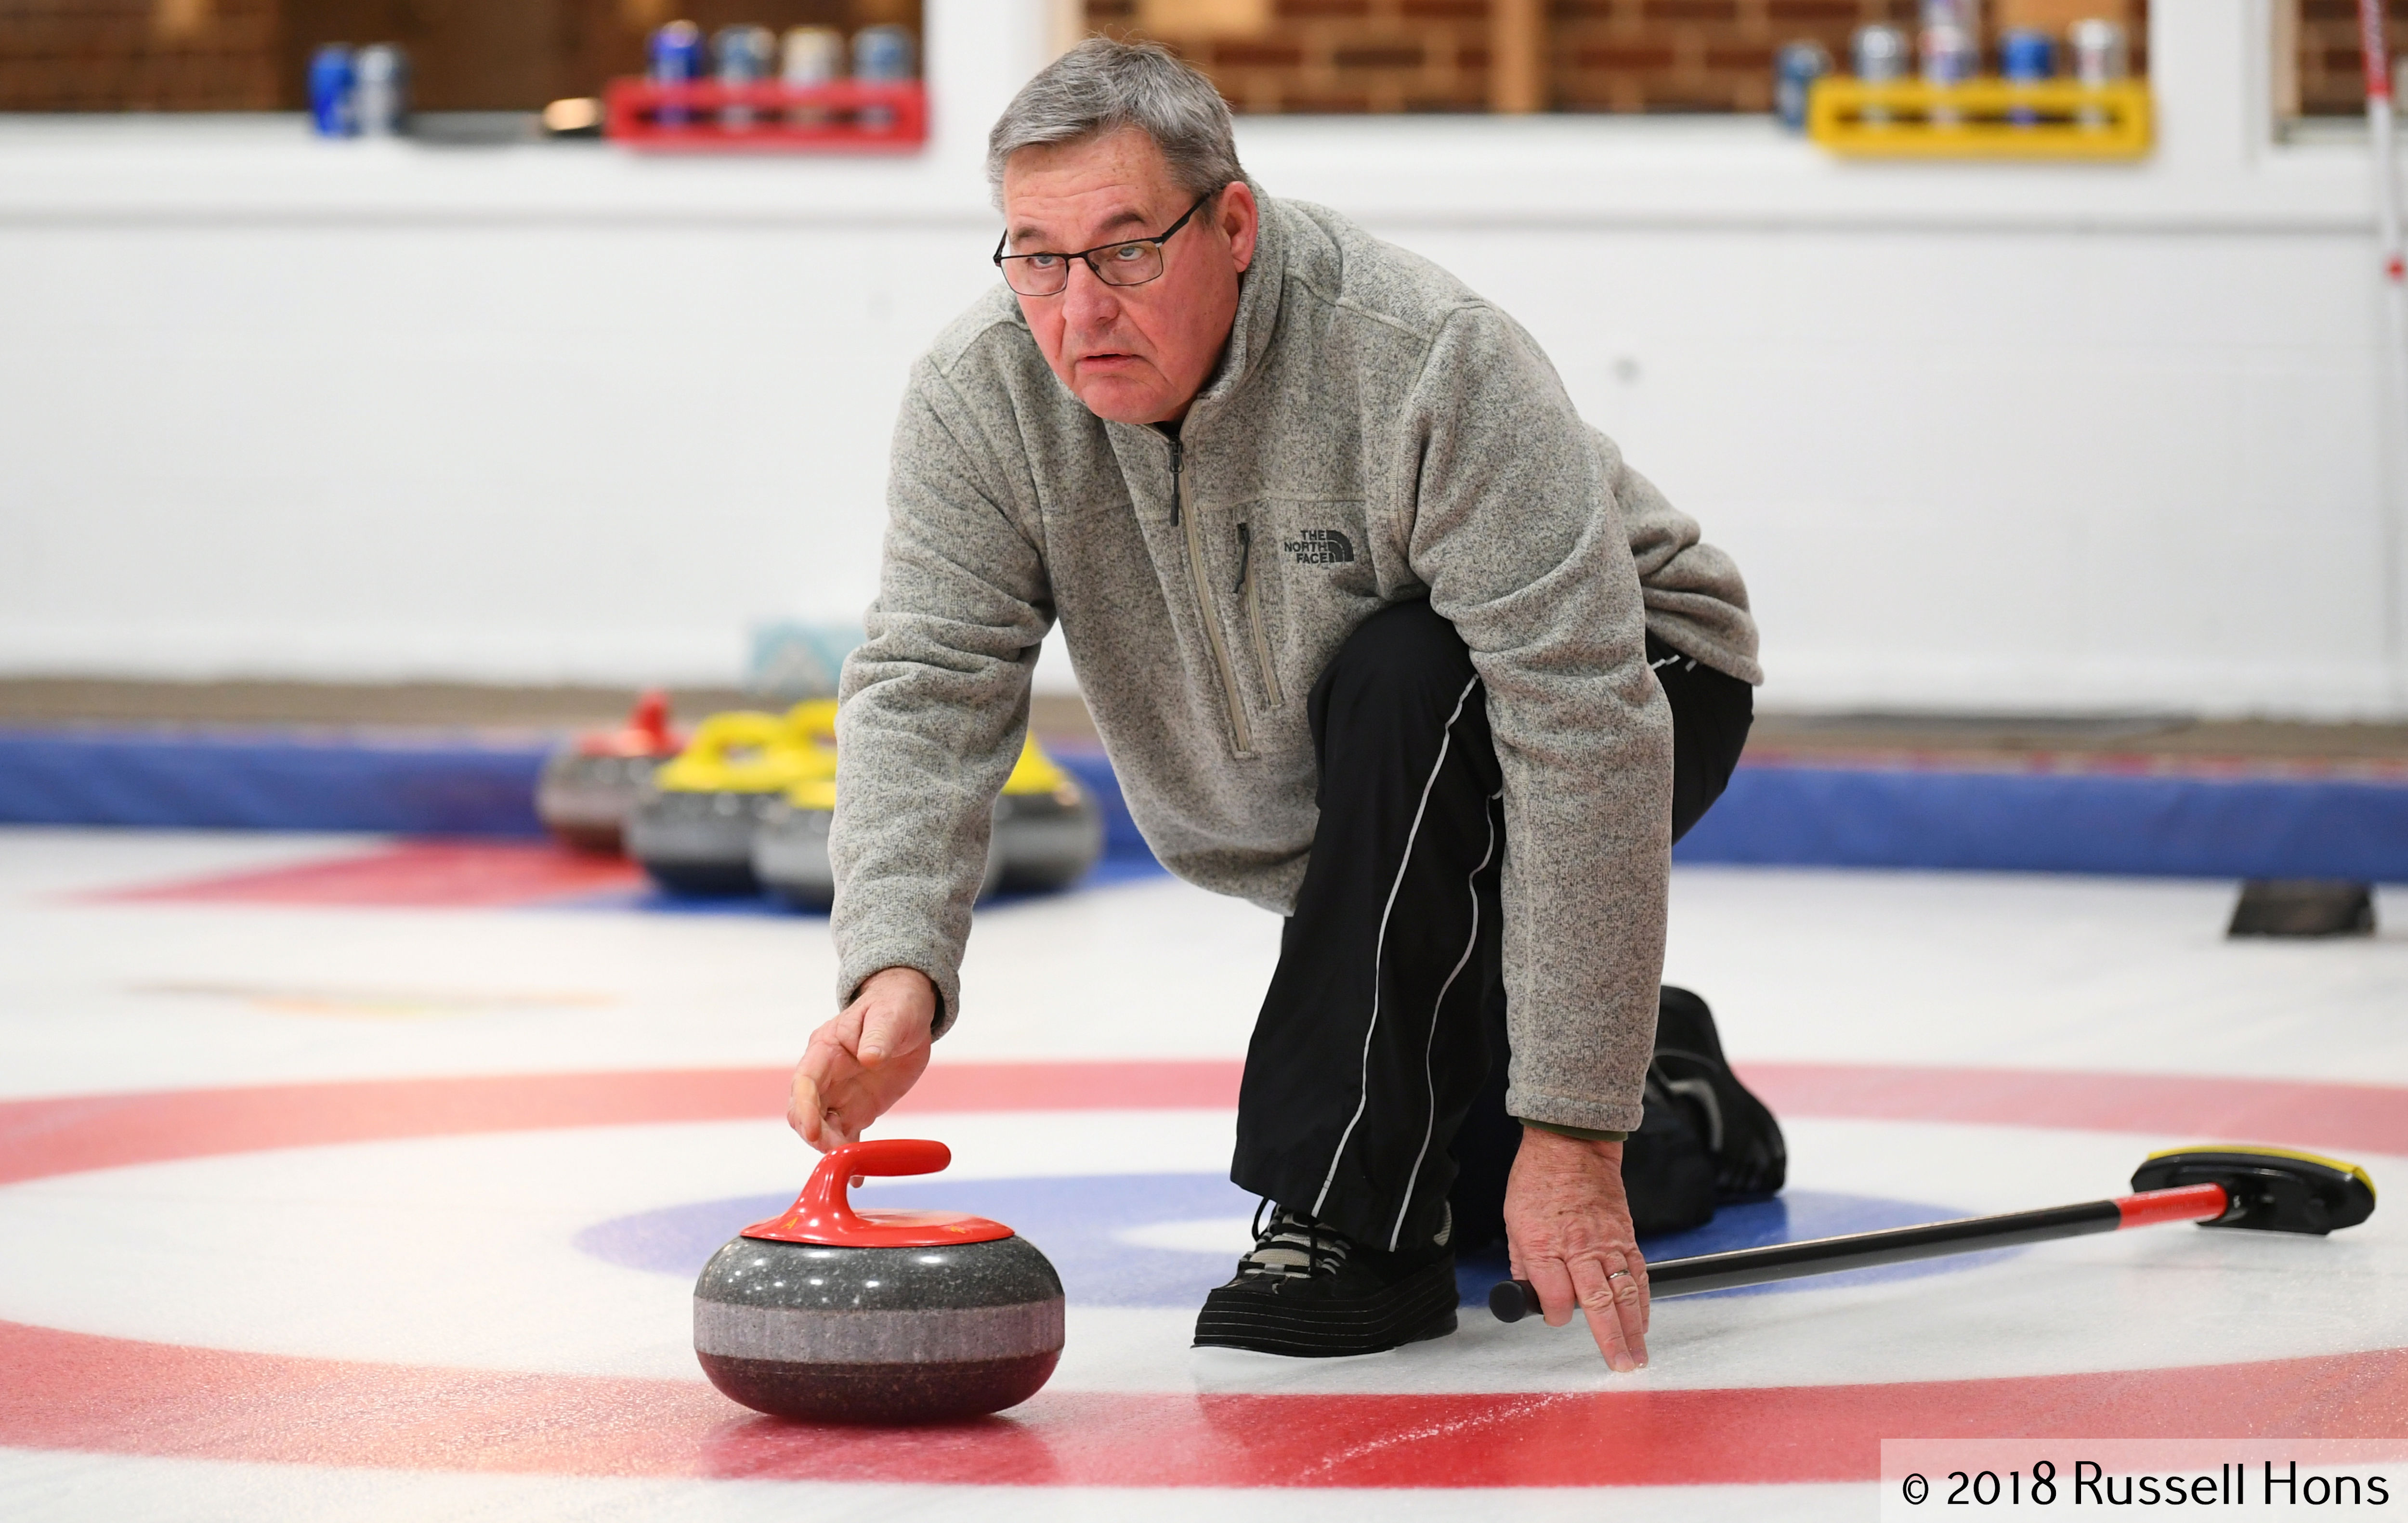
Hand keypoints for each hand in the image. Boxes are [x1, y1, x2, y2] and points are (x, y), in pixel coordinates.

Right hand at [787, 967, 936, 1150]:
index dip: (805, 1108)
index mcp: (825, 1049)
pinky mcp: (857, 1110)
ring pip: (821, 1129)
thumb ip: (879, 1036)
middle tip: (839, 1153)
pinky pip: (846, 1136)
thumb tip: (869, 1058)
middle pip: (805, 1112)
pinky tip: (857, 1178)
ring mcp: (839, 1095)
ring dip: (830, 1147)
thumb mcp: (890, 1016)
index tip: (812, 1132)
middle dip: (815, 1134)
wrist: (908, 1015)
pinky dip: (849, 1155)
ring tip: (851, 1168)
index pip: (805, 1082)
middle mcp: (825, 1076)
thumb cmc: (894, 1008)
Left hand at [1504, 1127, 1648, 1371]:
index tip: (1554, 1318)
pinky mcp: (1625, 1235)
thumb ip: (1523, 1261)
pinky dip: (1644, 1300)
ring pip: (1624, 1292)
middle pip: (1596, 1301)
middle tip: (1619, 1366)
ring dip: (1633, 1328)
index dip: (1555, 1315)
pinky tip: (1644, 1321)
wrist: (1571, 1144)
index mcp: (1543, 1244)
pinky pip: (1638, 1273)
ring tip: (1637, 1356)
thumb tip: (1528, 1293)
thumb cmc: (1537, 1180)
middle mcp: (1577, 1247)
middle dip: (1609, 1339)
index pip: (1554, 1296)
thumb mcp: (1513, 1221)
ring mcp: (1606, 1242)